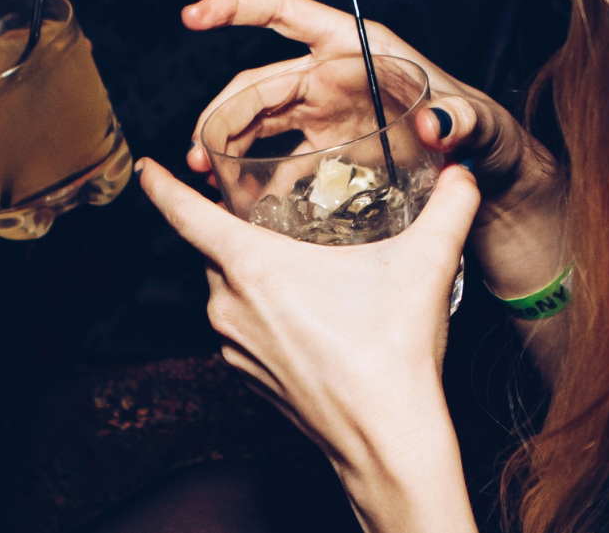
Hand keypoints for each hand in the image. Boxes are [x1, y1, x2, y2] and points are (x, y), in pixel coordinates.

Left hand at [138, 158, 480, 530]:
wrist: (385, 440)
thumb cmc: (392, 351)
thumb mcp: (424, 265)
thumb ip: (448, 209)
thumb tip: (463, 171)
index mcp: (252, 266)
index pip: (187, 215)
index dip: (162, 187)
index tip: (145, 168)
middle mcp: (228, 304)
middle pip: (217, 251)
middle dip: (239, 232)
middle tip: (277, 219)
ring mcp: (231, 344)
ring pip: (229, 291)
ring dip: (255, 277)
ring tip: (302, 273)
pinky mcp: (244, 375)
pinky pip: (240, 328)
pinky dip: (262, 314)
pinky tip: (305, 317)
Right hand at [182, 0, 566, 297]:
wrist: (491, 182)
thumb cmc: (491, 137)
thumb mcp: (483, 124)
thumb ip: (463, 120)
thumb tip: (437, 122)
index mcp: (357, 48)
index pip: (285, 13)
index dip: (237, 8)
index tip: (193, 16)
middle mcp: (333, 75)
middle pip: (259, 82)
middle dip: (221, 112)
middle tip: (199, 154)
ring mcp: (326, 114)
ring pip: (258, 120)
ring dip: (226, 145)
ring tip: (206, 177)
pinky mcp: (327, 152)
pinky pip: (278, 161)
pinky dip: (253, 178)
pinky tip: (239, 204)